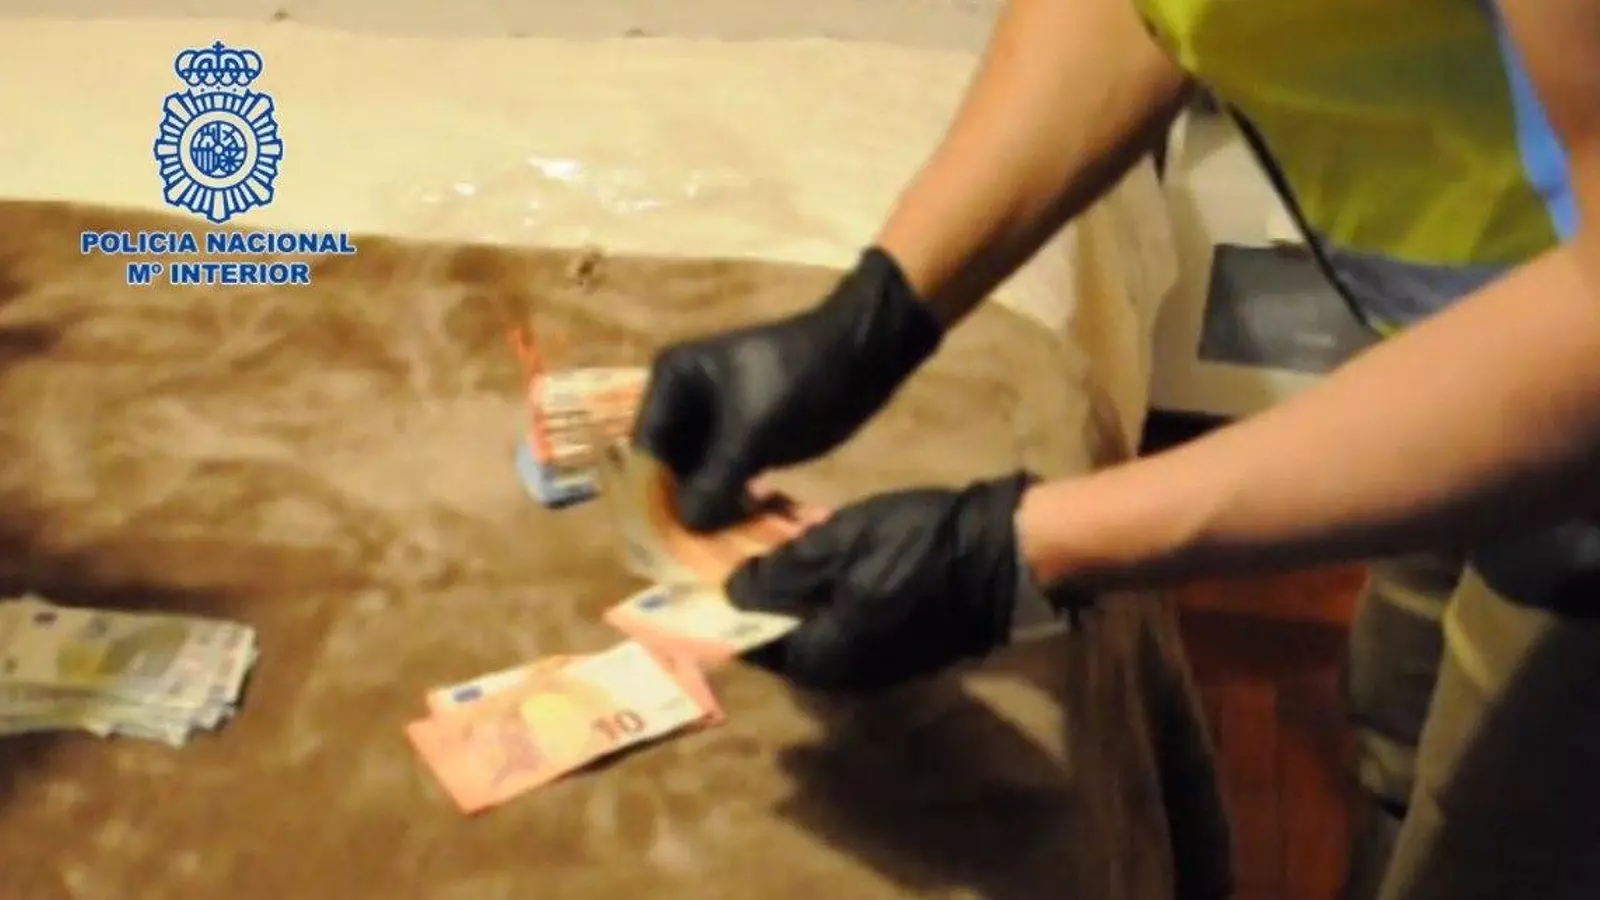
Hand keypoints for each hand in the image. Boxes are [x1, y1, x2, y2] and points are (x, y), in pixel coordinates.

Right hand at [633, 248, 943, 530]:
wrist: (864, 358)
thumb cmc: (799, 382)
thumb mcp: (751, 433)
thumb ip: (713, 482)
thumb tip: (685, 528)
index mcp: (673, 382)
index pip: (647, 450)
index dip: (652, 495)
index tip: (667, 540)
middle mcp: (685, 401)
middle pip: (671, 467)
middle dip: (686, 506)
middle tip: (703, 549)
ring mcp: (717, 422)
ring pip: (700, 478)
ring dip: (714, 509)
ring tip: (733, 540)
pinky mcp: (746, 440)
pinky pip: (728, 478)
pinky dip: (737, 502)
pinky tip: (755, 524)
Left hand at [725, 472, 1054, 691]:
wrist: (1009, 552)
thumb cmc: (917, 547)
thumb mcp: (838, 547)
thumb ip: (779, 574)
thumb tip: (731, 592)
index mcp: (824, 659)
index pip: (752, 641)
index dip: (724, 605)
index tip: (701, 565)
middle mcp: (846, 672)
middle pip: (783, 630)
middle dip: (759, 585)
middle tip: (736, 535)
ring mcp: (877, 657)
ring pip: (815, 616)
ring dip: (793, 578)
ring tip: (772, 525)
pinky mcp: (900, 635)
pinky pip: (845, 610)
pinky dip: (826, 580)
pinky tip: (817, 534)